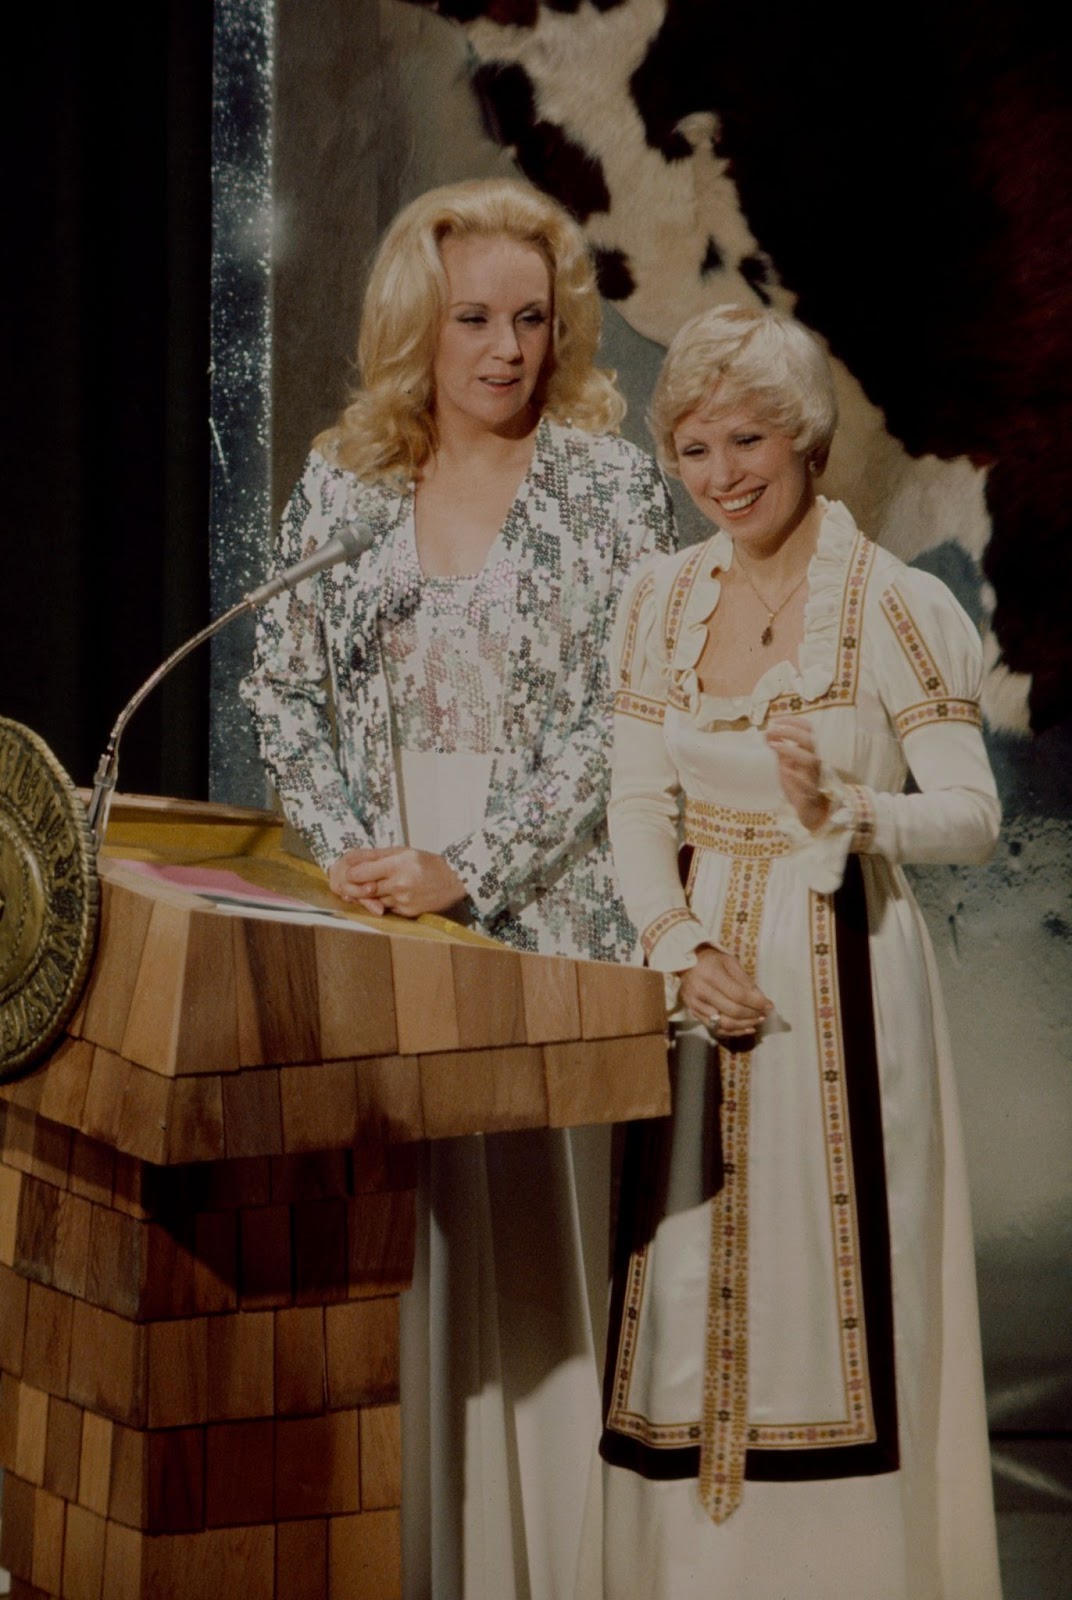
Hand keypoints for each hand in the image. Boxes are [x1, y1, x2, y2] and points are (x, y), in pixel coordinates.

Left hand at [328, 846, 466, 917]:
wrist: (454, 881)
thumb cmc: (428, 863)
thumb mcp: (403, 851)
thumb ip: (376, 855)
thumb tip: (351, 858)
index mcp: (397, 865)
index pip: (359, 873)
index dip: (352, 873)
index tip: (353, 872)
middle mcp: (399, 884)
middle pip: (363, 890)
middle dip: (357, 887)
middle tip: (357, 882)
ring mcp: (403, 900)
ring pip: (373, 900)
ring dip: (372, 895)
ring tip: (382, 886)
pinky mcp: (407, 912)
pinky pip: (387, 908)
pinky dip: (386, 902)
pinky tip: (395, 894)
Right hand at [677, 945, 771, 1037]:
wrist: (685, 962)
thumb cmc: (711, 960)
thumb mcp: (730, 962)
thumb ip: (745, 981)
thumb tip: (761, 999)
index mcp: (711, 975)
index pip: (738, 995)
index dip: (756, 1003)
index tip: (770, 1005)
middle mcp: (701, 992)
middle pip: (732, 1011)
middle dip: (753, 1015)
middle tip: (764, 1014)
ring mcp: (695, 1005)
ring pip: (724, 1024)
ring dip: (744, 1025)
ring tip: (757, 1021)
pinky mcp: (694, 1013)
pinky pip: (716, 1028)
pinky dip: (733, 1032)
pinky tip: (746, 1028)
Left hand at [766, 716, 830, 831]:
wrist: (812, 811)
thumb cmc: (799, 785)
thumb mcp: (787, 764)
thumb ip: (780, 750)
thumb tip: (766, 734)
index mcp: (810, 752)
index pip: (809, 730)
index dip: (794, 721)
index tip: (776, 720)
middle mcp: (814, 762)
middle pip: (810, 741)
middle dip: (791, 732)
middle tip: (771, 731)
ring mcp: (814, 778)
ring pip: (811, 760)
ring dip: (791, 750)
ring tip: (774, 746)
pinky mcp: (810, 795)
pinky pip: (807, 785)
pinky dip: (796, 777)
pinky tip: (784, 770)